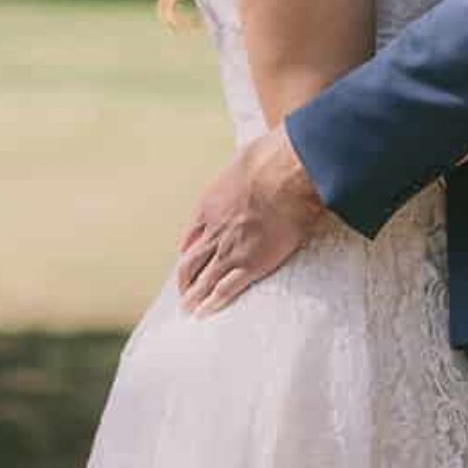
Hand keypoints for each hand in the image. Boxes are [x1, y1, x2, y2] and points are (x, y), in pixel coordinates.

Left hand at [176, 122, 326, 315]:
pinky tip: (204, 312)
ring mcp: (231, 249)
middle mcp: (216, 230)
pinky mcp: (251, 264)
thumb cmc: (272, 158)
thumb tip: (255, 155)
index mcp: (212, 204)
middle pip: (193, 259)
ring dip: (194, 294)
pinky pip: (226, 288)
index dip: (189, 247)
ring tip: (188, 308)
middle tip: (181, 291)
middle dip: (186, 277)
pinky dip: (212, 303)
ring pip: (205, 278)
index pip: (194, 232)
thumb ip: (247, 165)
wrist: (286, 173)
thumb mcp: (248, 156)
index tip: (186, 256)